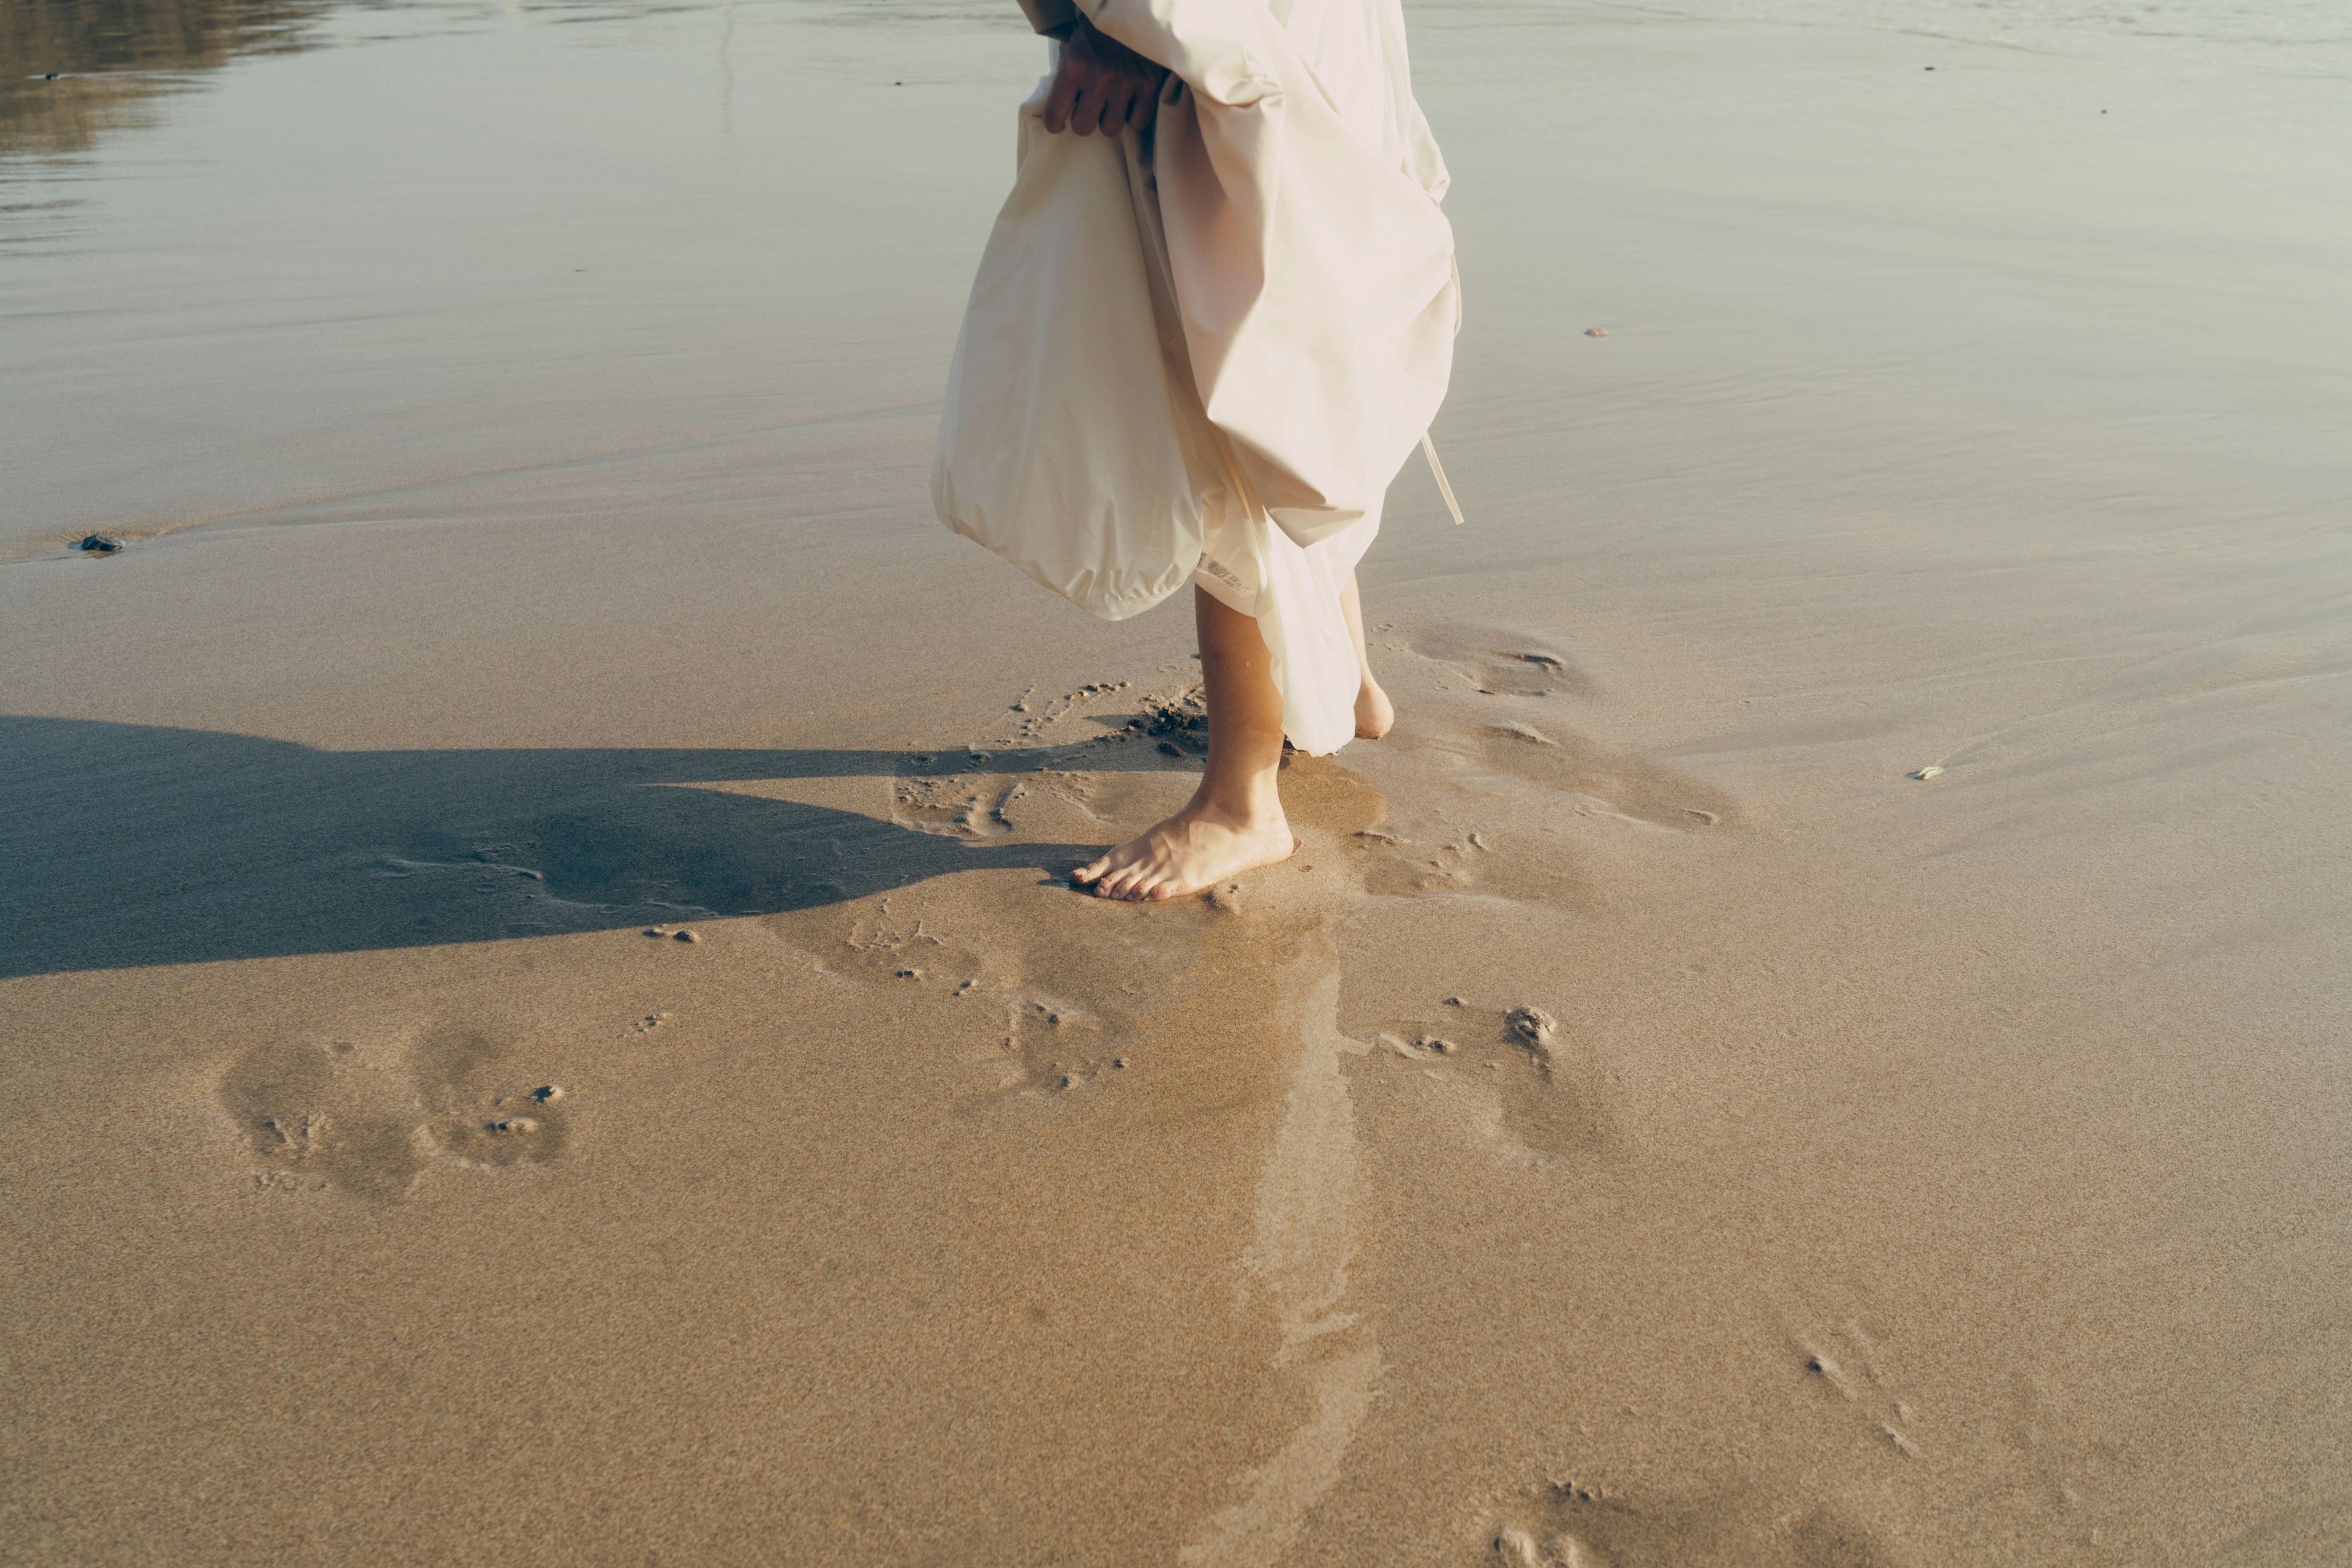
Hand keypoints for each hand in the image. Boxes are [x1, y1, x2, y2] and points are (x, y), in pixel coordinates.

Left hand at [1041, 15, 1167, 136]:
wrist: (1132, 11)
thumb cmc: (1098, 33)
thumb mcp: (1074, 50)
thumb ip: (1067, 79)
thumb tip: (1061, 113)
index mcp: (1074, 67)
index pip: (1055, 113)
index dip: (1054, 123)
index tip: (1058, 124)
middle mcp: (1099, 77)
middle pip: (1083, 127)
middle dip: (1083, 120)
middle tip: (1088, 109)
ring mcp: (1126, 83)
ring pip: (1110, 128)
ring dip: (1108, 119)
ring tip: (1110, 105)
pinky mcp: (1149, 86)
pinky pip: (1137, 122)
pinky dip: (1133, 116)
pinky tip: (1129, 103)